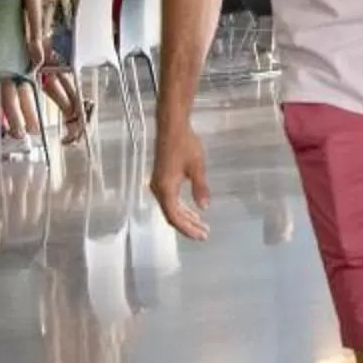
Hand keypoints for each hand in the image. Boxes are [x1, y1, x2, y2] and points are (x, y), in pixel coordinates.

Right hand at [152, 124, 209, 240]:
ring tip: (200, 225)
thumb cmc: (185, 144)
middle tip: (204, 234)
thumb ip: (200, 188)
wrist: (172, 127)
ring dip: (185, 218)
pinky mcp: (161, 179)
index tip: (202, 236)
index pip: (174, 216)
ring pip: (170, 208)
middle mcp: (158, 189)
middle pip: (171, 215)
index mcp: (165, 188)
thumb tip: (204, 207)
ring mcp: (158, 184)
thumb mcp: (197, 166)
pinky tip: (191, 210)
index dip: (188, 229)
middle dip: (188, 226)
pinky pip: (169, 200)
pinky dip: (180, 208)